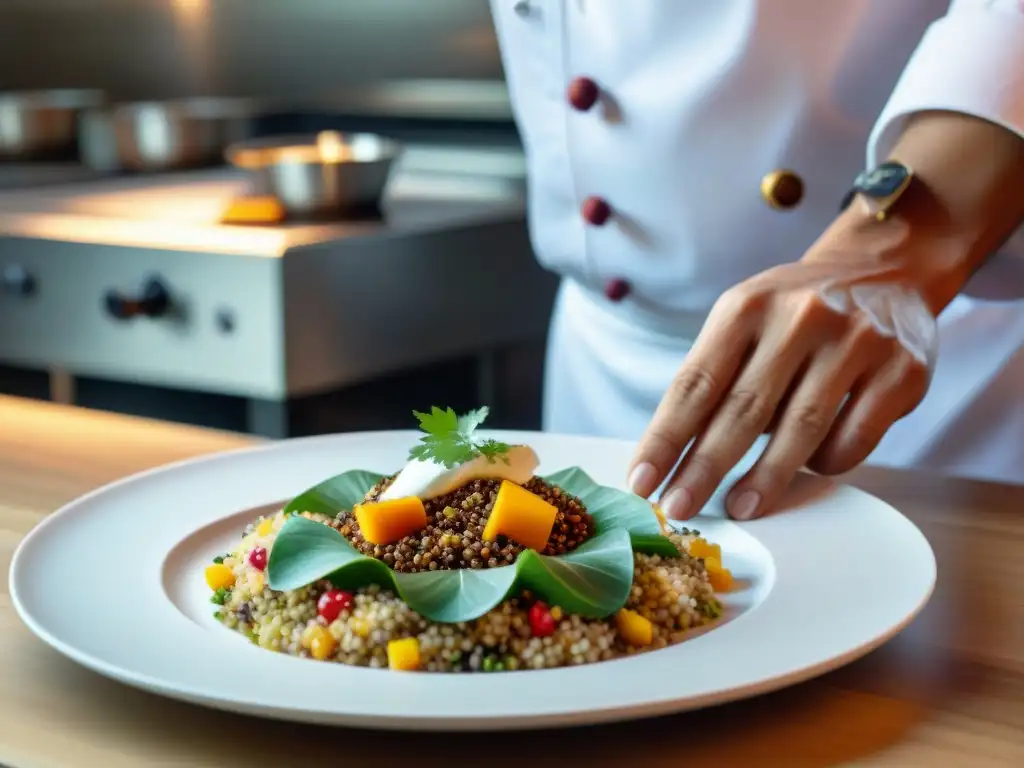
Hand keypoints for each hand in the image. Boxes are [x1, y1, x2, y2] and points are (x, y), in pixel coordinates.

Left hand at [627, 234, 939, 521]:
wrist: (886, 270)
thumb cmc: (795, 312)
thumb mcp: (746, 320)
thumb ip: (716, 375)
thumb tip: (675, 457)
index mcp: (747, 305)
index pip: (695, 383)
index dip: (665, 438)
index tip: (642, 482)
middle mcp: (801, 317)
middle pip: (743, 409)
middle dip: (704, 467)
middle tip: (679, 508)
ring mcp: (857, 341)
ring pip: (801, 427)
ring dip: (765, 478)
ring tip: (739, 508)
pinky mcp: (902, 370)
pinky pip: (853, 438)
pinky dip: (826, 462)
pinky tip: (810, 466)